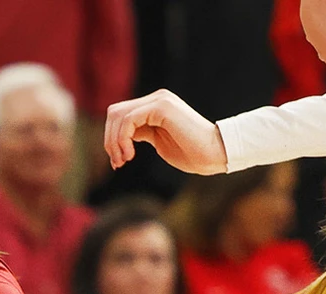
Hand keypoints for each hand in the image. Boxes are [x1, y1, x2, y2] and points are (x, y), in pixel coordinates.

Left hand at [103, 89, 227, 173]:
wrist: (215, 153)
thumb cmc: (192, 153)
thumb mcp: (159, 141)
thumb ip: (142, 133)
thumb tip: (121, 136)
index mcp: (155, 106)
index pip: (120, 115)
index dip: (112, 138)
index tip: (119, 162)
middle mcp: (156, 99)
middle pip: (114, 112)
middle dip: (109, 140)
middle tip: (118, 163)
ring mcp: (159, 101)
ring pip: (118, 115)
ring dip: (114, 141)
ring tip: (124, 161)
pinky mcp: (162, 107)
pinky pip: (129, 119)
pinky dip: (123, 139)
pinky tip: (131, 154)